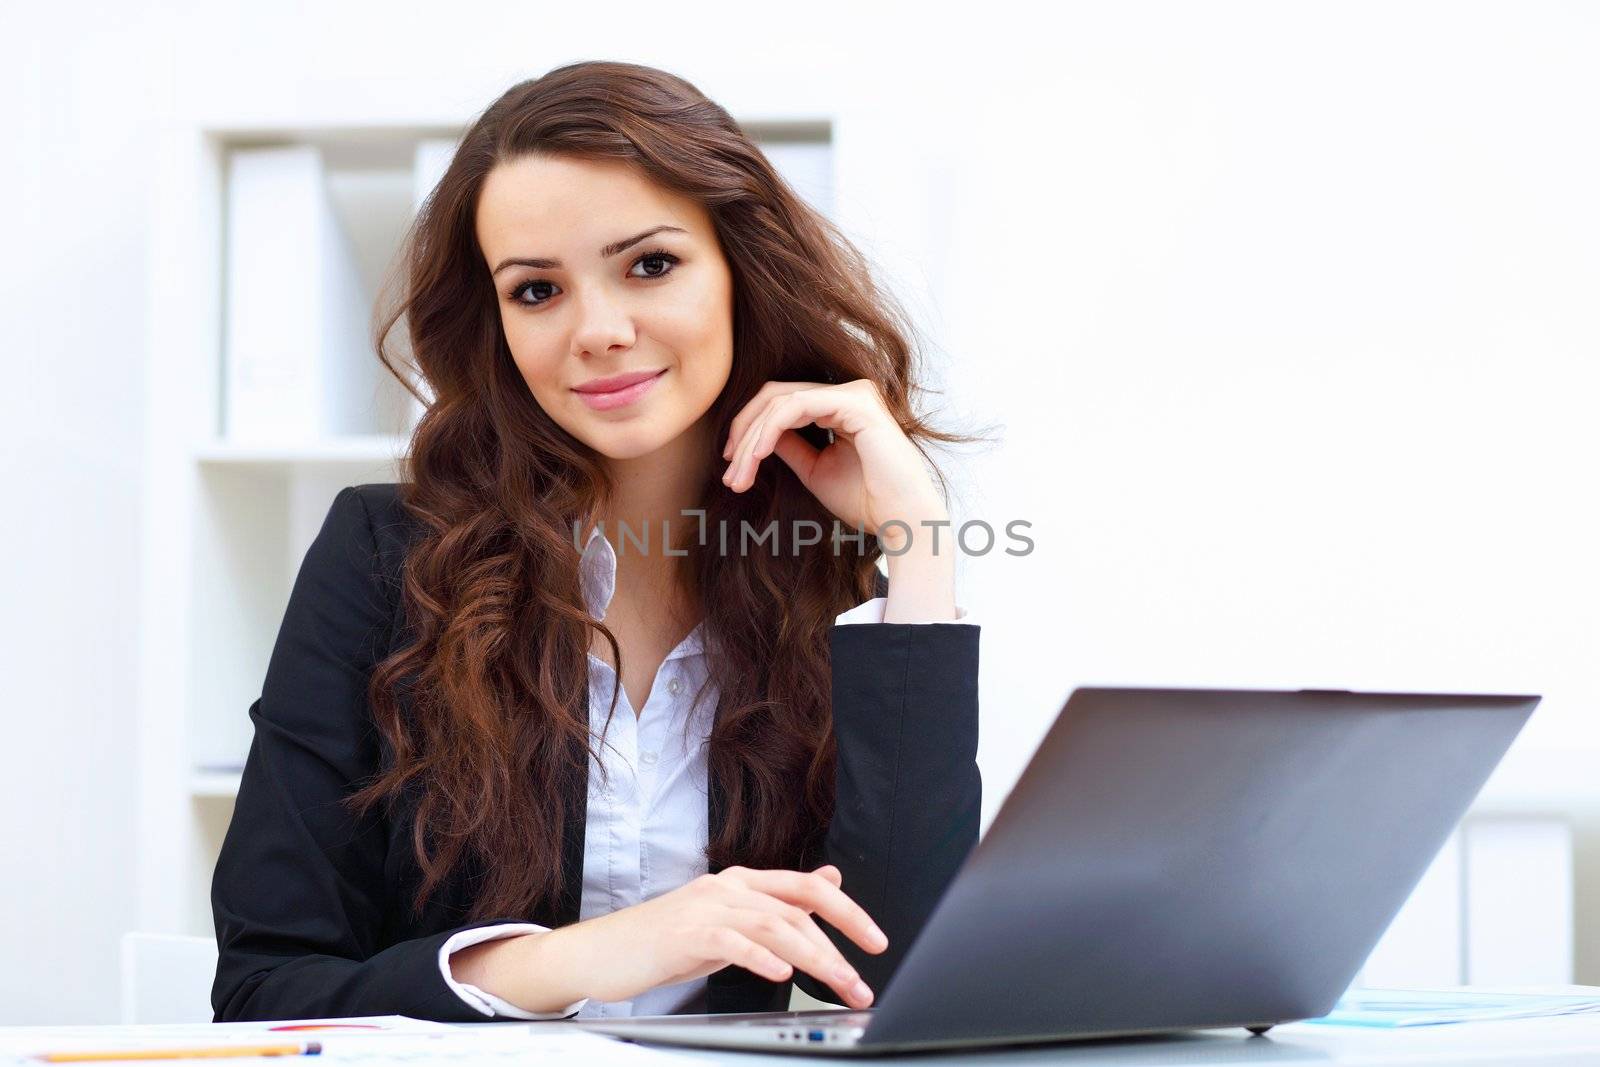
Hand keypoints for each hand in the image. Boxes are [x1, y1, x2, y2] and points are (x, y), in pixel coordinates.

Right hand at [487, 863, 887, 1011]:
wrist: (600, 952)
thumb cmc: (664, 940)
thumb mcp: (728, 918)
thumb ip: (776, 903)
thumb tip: (829, 876)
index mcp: (742, 883)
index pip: (808, 887)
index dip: (848, 911)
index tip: (877, 942)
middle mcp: (728, 887)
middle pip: (799, 905)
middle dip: (840, 942)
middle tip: (862, 980)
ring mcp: (706, 907)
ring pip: (774, 924)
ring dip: (812, 958)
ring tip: (838, 984)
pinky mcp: (685, 933)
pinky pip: (731, 942)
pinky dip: (760, 958)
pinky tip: (781, 976)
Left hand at [721, 380, 946, 539]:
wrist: (902, 521)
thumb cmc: (866, 500)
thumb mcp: (815, 470)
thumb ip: (789, 447)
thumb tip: (756, 436)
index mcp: (841, 406)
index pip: (781, 403)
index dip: (749, 431)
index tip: (732, 467)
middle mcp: (848, 392)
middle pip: (775, 396)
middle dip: (744, 433)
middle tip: (728, 472)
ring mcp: (854, 393)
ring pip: (780, 401)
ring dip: (751, 439)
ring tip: (738, 473)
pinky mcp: (855, 402)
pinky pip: (795, 407)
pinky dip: (769, 430)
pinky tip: (756, 456)